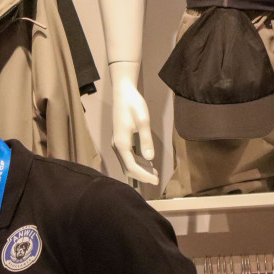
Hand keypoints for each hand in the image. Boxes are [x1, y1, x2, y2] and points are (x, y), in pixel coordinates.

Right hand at [108, 62, 158, 184]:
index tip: (156, 180)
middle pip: (128, 169)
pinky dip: (136, 163)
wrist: (123, 93)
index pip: (132, 167)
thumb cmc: (134, 105)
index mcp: (122, 144)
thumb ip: (146, 140)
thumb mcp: (143, 121)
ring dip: (139, 170)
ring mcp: (117, 144)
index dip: (144, 176)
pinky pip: (127, 158)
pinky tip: (147, 161)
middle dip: (142, 176)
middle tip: (157, 178)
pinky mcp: (119, 141)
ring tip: (154, 172)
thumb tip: (150, 158)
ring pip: (126, 164)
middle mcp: (117, 147)